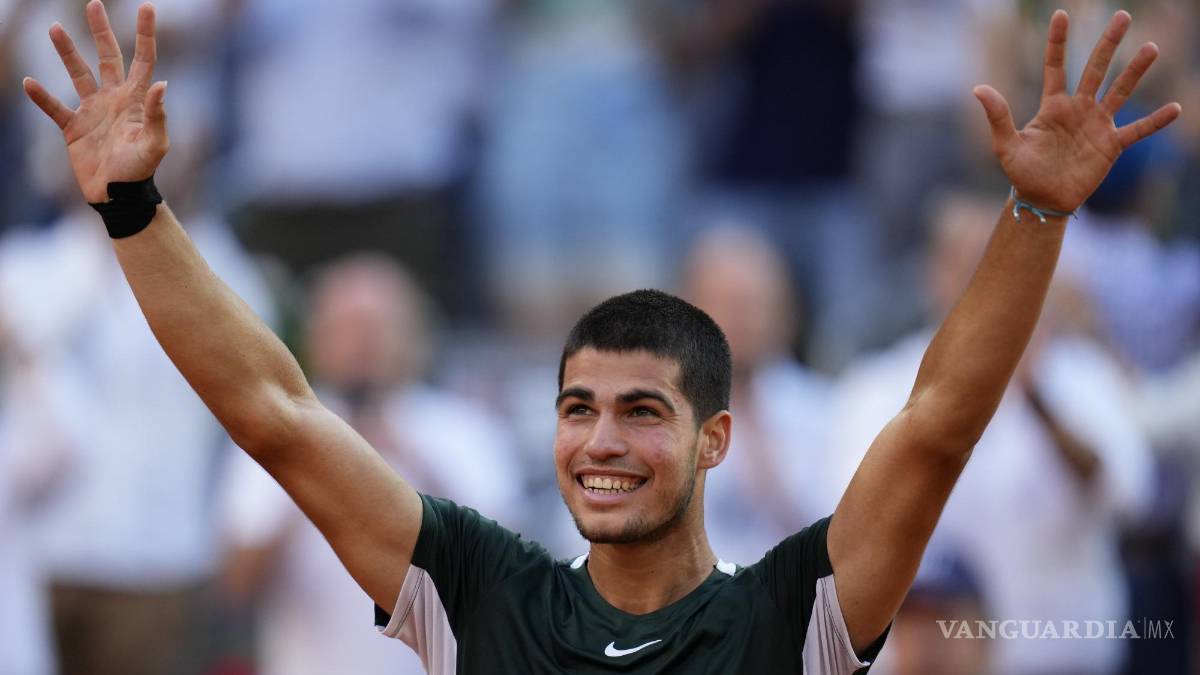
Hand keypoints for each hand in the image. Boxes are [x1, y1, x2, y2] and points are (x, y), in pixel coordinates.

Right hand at [22, 1, 167, 203]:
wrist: (118, 196)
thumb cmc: (141, 171)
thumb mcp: (155, 144)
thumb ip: (157, 114)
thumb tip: (162, 83)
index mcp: (136, 100)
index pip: (143, 60)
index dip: (145, 34)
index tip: (148, 7)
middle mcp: (114, 99)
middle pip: (108, 57)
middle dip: (101, 31)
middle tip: (94, 4)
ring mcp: (92, 111)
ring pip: (78, 74)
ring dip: (66, 52)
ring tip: (54, 28)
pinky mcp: (73, 128)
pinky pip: (53, 108)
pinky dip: (41, 97)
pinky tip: (29, 83)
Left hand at [974, 10, 1180, 213]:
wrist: (1043, 200)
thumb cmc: (1022, 172)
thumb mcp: (1005, 145)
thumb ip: (998, 116)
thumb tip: (977, 88)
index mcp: (1053, 106)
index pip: (1055, 66)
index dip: (1057, 41)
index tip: (1061, 14)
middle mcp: (1078, 109)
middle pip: (1096, 69)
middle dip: (1108, 43)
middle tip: (1122, 16)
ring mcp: (1097, 125)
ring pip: (1120, 91)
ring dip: (1135, 71)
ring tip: (1151, 48)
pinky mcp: (1112, 145)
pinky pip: (1138, 130)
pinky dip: (1155, 121)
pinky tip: (1175, 109)